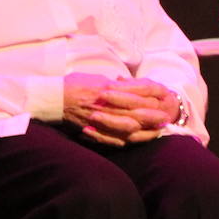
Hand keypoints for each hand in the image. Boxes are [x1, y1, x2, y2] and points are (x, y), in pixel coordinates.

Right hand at [62, 74, 180, 145]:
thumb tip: (132, 84)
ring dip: (144, 130)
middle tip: (166, 118)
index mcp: (107, 87)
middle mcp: (105, 103)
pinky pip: (112, 139)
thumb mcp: (97, 78)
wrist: (52, 98)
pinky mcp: (92, 130)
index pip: (135, 91)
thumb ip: (116, 84)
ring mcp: (99, 118)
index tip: (164, 95)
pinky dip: (126, 141)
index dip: (152, 94)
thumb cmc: (75, 85)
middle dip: (152, 115)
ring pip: (126, 127)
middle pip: (135, 111)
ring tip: (157, 131)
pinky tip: (136, 141)